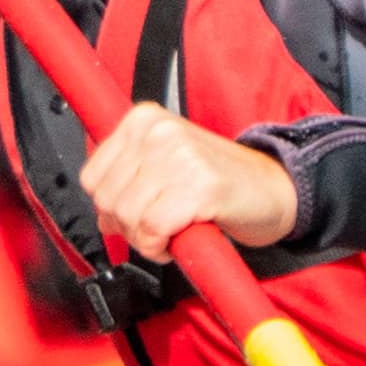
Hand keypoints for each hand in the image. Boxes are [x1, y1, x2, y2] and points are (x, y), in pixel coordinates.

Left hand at [75, 111, 299, 258]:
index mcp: (144, 120)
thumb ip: (126, 180)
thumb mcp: (164, 166)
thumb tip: (101, 216)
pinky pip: (153, 229)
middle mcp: (159, 132)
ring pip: (127, 216)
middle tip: (158, 225)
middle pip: (107, 200)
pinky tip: (180, 236)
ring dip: (146, 238)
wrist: (274, 190)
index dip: (111, 206)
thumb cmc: (218, 182)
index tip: (139, 210)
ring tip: (172, 229)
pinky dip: (160, 245)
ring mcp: (181, 156)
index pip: (92, 178)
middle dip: (128, 226)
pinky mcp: (200, 186)